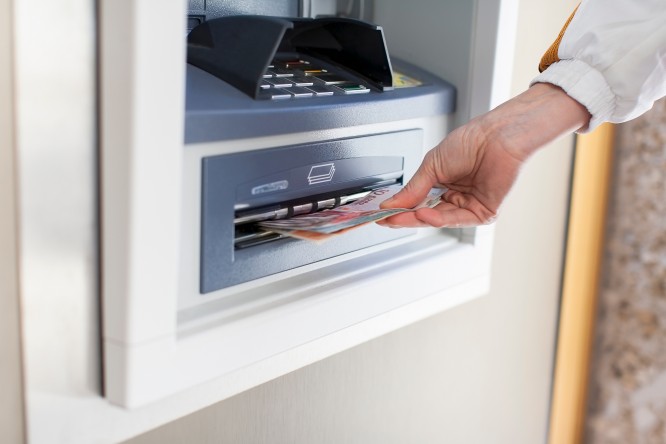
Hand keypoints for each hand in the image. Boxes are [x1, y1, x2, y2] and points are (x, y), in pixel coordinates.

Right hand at [378, 83, 589, 227]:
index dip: (399, 208)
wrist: (497, 136)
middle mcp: (455, 195)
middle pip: (426, 214)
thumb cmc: (472, 141)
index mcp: (442, 183)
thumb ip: (412, 189)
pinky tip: (424, 214)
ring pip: (439, 219)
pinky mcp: (482, 212)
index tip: (382, 213)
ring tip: (401, 216)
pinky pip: (457, 220)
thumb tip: (393, 204)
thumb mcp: (432, 165)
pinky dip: (438, 219)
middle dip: (405, 218)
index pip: (417, 202)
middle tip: (387, 219)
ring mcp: (468, 205)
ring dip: (419, 219)